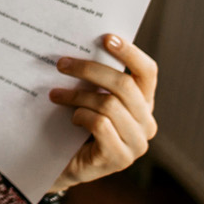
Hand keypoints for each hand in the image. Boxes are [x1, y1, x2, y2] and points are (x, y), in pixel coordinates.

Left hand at [46, 34, 157, 194]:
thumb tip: (81, 44)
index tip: (106, 37)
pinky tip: (71, 118)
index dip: (130, 52)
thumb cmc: (75, 125)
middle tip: (62, 63)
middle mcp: (147, 123)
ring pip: (109, 105)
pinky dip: (81, 116)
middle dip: (90, 70)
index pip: (148, 72)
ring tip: (55, 94)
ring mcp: (136, 143)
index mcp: (144, 103)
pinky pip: (101, 125)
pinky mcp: (119, 158)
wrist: (61, 165)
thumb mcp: (90, 98)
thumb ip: (96, 79)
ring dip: (77, 95)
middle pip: (124, 85)